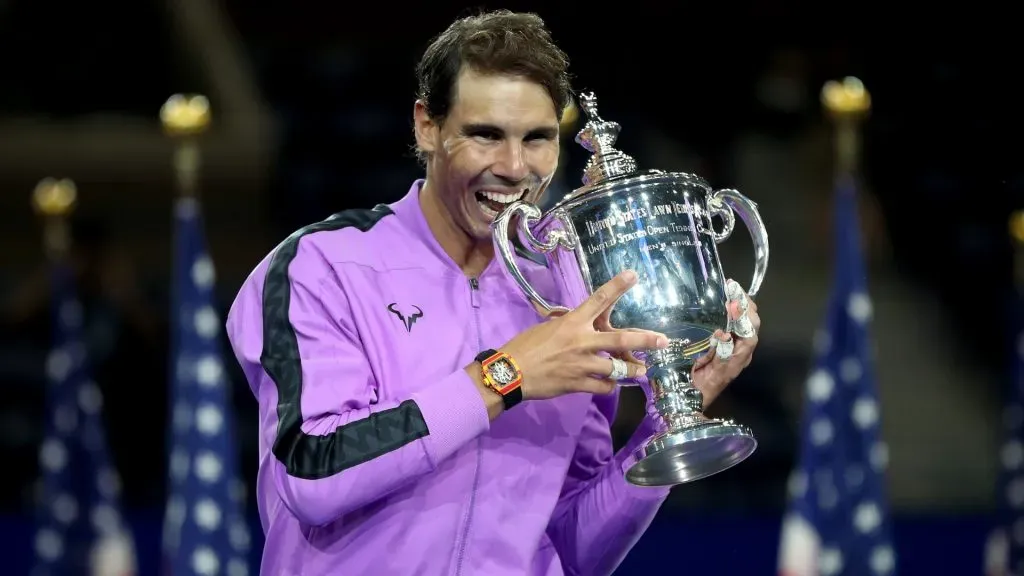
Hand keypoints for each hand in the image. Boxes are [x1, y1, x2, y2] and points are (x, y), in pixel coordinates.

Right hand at [501, 270, 668, 400]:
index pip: (598, 300)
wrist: (510, 372)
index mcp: (572, 322)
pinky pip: (604, 386)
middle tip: (663, 341)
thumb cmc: (526, 346)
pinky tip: (609, 383)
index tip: (633, 275)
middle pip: (620, 339)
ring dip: (631, 370)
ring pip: (617, 368)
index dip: (617, 286)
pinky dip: (609, 384)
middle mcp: (581, 341)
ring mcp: (582, 364)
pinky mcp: (579, 384)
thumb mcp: (548, 327)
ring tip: (640, 371)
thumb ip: (570, 327)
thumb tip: (583, 328)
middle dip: (645, 340)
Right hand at [690, 279, 760, 408]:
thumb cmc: (695, 386)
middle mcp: (740, 353)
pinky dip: (733, 313)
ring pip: (746, 325)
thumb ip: (716, 353)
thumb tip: (724, 333)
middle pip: (752, 326)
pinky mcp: (727, 347)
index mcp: (737, 359)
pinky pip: (735, 328)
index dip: (744, 317)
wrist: (690, 401)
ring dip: (741, 307)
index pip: (749, 334)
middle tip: (732, 288)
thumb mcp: (704, 370)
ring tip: (731, 290)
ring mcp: (735, 349)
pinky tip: (724, 303)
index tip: (734, 301)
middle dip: (746, 305)